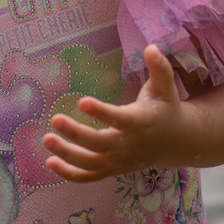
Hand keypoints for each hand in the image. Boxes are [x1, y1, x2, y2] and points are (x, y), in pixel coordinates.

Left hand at [43, 44, 186, 181]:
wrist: (178, 142)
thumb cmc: (165, 108)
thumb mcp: (166, 88)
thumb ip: (159, 68)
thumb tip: (151, 47)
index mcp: (140, 122)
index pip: (119, 119)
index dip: (101, 112)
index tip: (82, 101)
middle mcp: (129, 145)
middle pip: (99, 144)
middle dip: (76, 134)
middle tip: (54, 119)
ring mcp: (119, 161)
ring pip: (91, 163)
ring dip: (67, 154)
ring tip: (46, 139)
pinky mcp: (112, 169)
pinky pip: (89, 177)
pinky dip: (69, 174)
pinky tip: (49, 162)